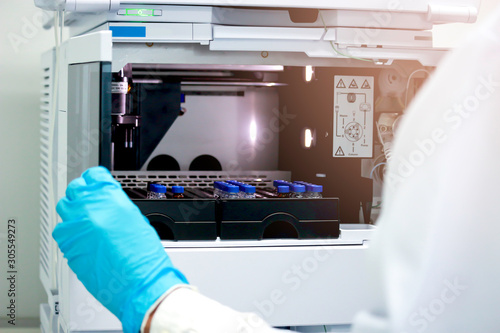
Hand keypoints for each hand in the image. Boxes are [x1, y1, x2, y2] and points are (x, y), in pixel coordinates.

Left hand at [53, 167, 187, 332]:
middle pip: (75, 189)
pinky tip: (81, 237)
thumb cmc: (145, 256)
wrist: (140, 283)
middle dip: (82, 193)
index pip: (93, 176)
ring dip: (73, 210)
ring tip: (83, 219)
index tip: (95, 183)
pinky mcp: (68, 246)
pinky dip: (69, 232)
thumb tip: (106, 203)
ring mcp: (76, 228)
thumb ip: (116, 206)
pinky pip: (61, 231)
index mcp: (110, 198)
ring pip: (64, 208)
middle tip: (89, 200)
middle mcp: (90, 209)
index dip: (95, 180)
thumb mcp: (135, 219)